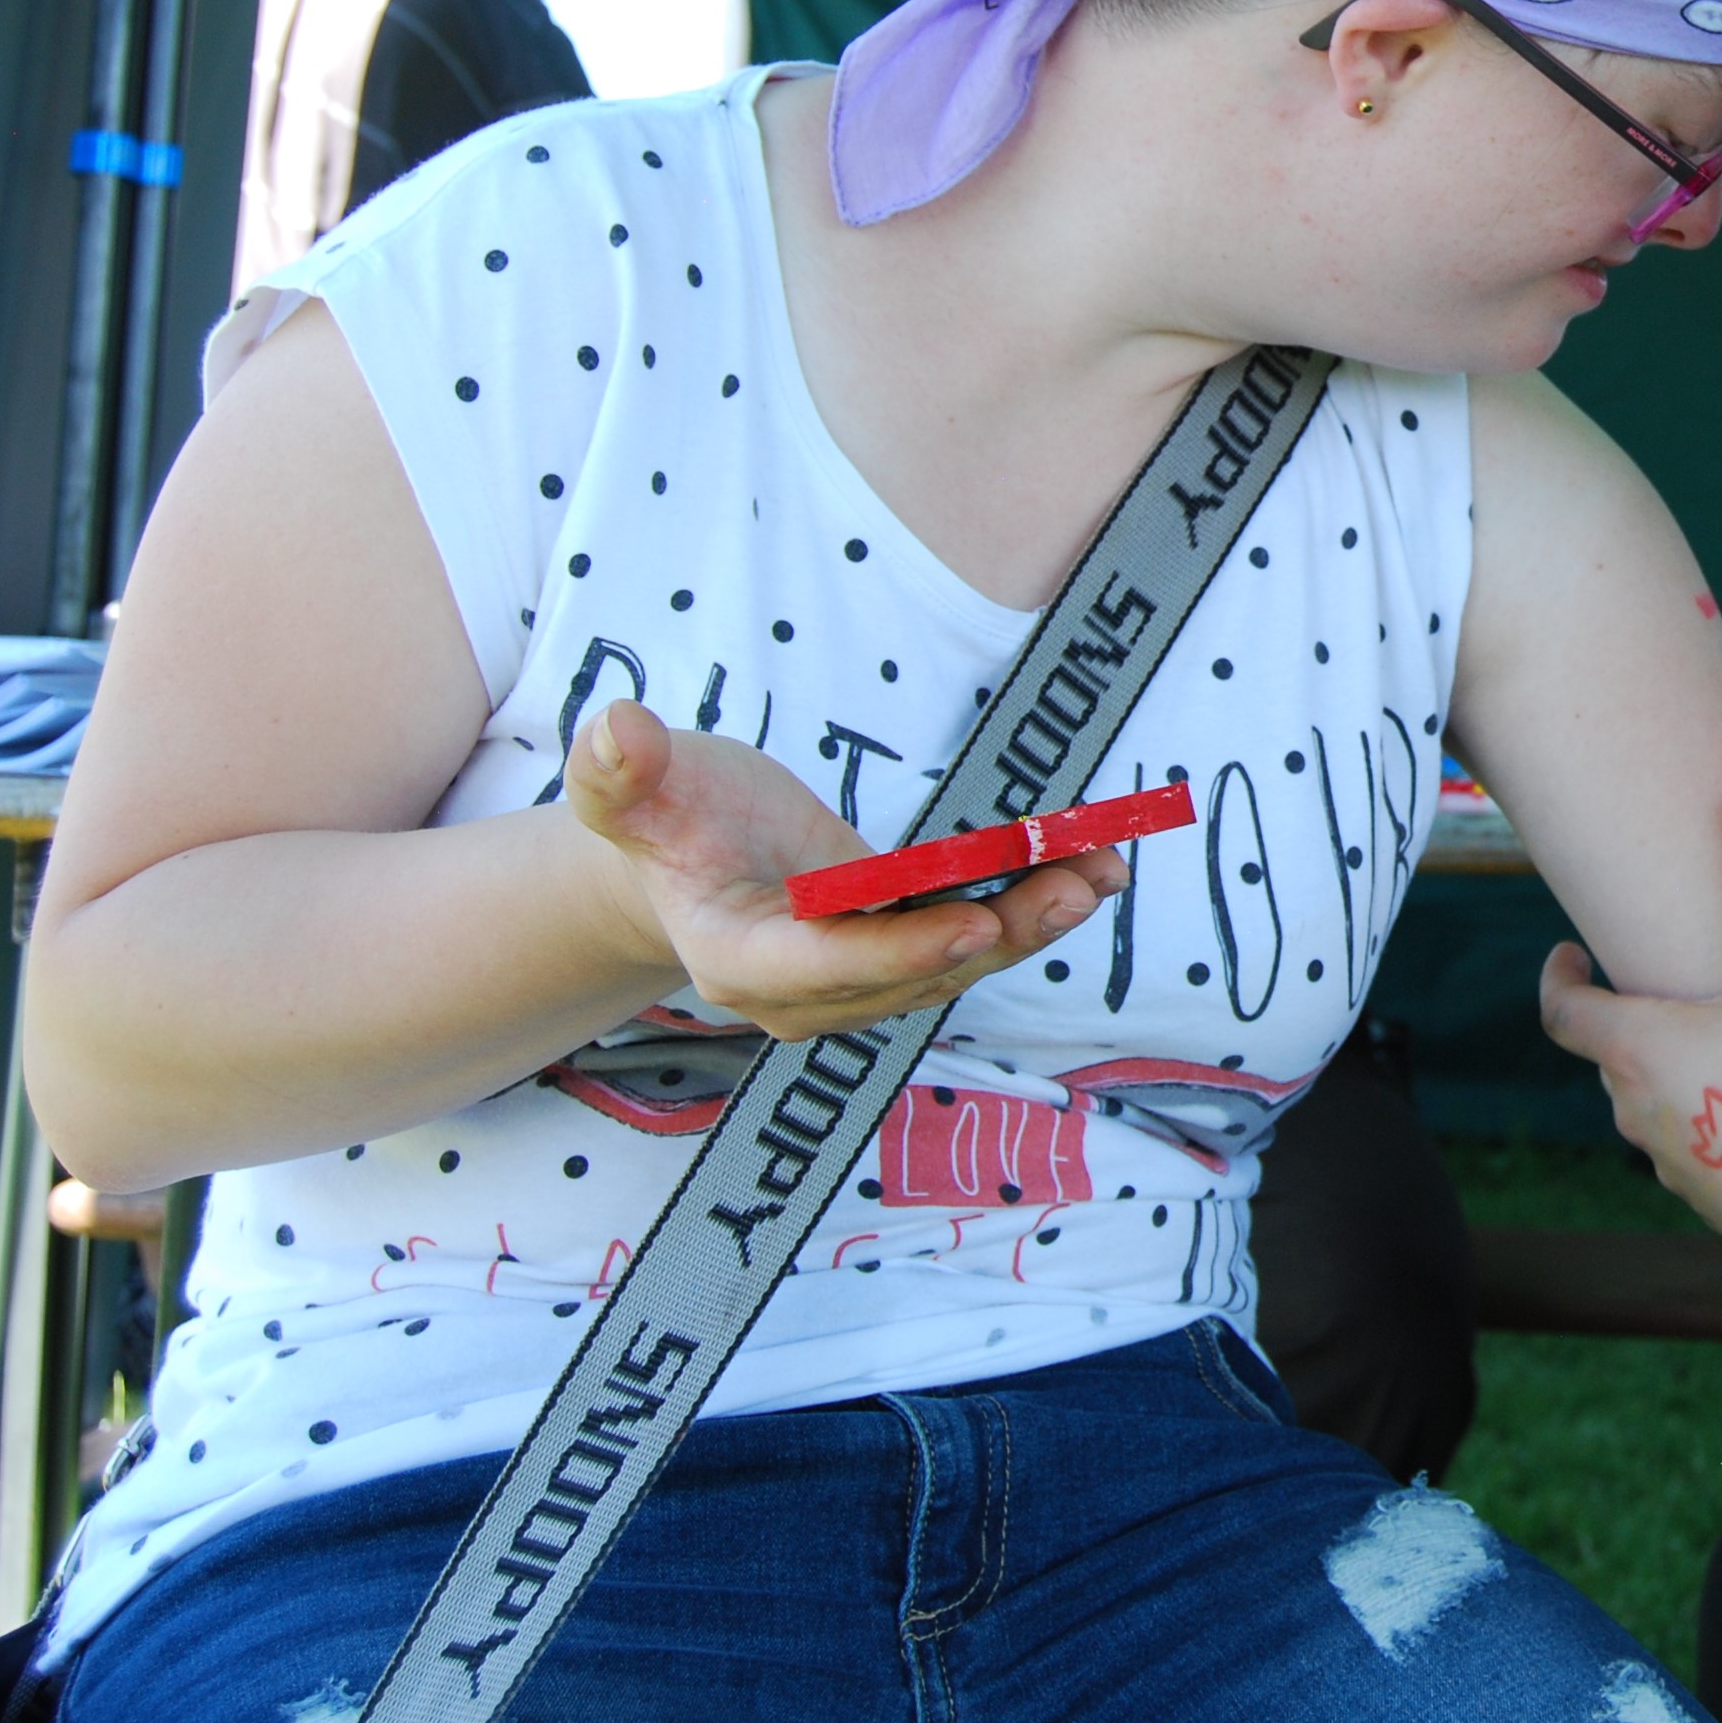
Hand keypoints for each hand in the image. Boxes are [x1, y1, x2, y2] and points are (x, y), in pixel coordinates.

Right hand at [568, 699, 1119, 1038]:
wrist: (685, 860)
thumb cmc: (667, 816)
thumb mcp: (634, 788)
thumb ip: (621, 773)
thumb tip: (618, 730)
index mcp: (738, 955)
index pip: (825, 965)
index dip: (901, 951)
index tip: (974, 920)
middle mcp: (805, 992)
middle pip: (914, 974)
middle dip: (1001, 933)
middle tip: (1078, 883)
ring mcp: (860, 985)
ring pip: (958, 963)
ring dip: (1034, 921)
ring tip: (1103, 867)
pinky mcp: (901, 960)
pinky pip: (972, 941)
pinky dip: (1031, 908)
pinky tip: (1091, 866)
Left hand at [1538, 787, 1721, 1263]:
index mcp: (1636, 1046)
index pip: (1562, 1011)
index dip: (1558, 979)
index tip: (1567, 955)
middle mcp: (1633, 1104)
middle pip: (1608, 1054)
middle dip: (1626, 1022)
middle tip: (1659, 993)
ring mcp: (1664, 1158)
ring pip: (1643, 1104)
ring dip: (1663, 1074)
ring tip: (1709, 1049)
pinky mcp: (1701, 1196)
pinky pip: (1683, 1149)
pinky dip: (1699, 1123)